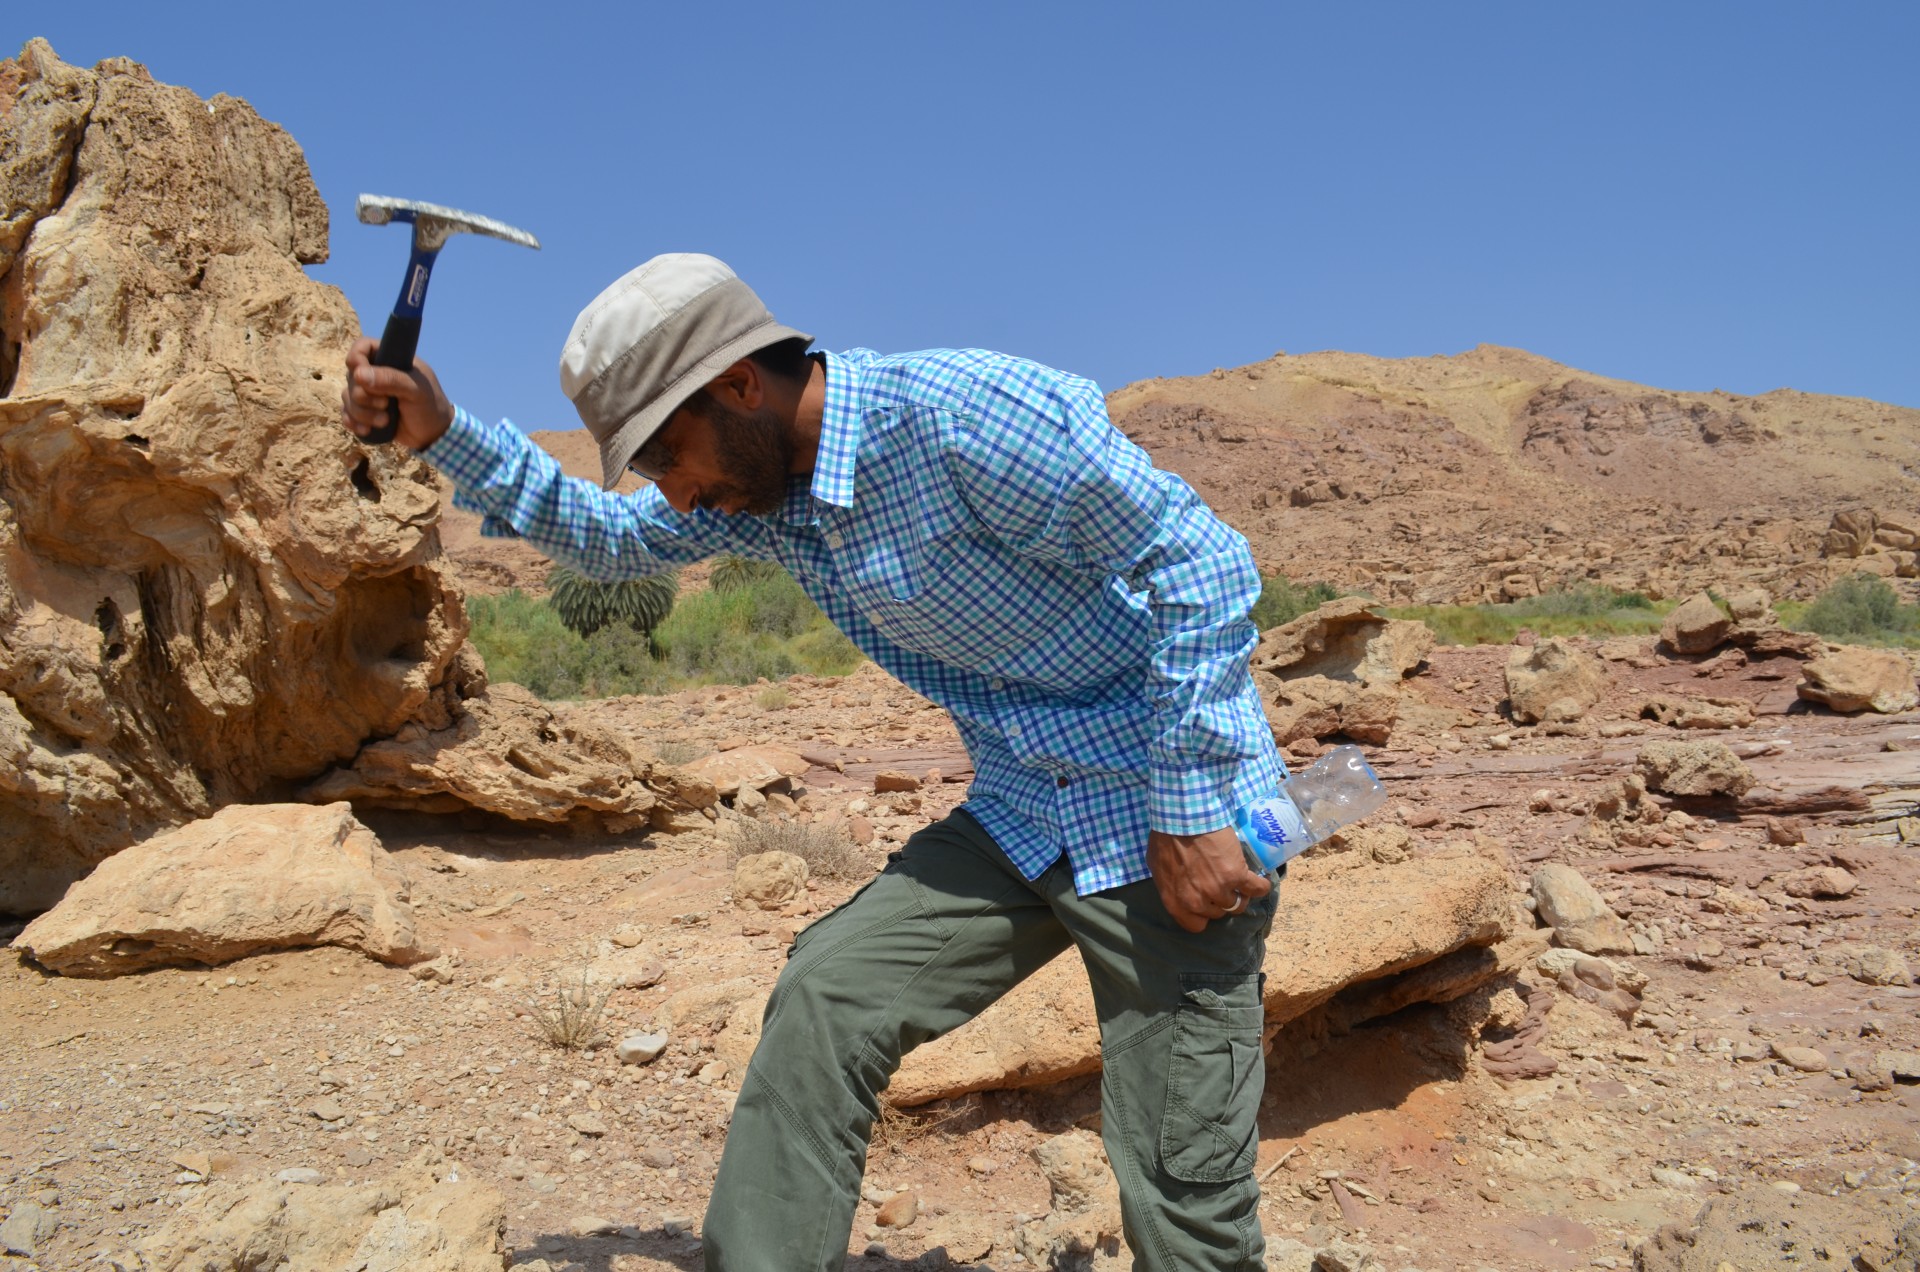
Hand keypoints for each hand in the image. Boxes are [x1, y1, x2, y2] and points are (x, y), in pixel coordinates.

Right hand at [339, 336, 454, 448]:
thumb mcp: (416, 391)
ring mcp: (369, 393)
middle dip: (363, 396)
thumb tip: (358, 374)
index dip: (356, 359)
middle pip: (351, 376)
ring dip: (362, 413)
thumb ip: (391, 380)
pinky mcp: (365, 411)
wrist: (433, 435)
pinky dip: (353, 423)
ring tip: (384, 421)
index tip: (360, 376)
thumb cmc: (430, 407)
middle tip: (385, 404)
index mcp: (391, 359)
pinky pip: (346, 413)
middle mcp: (377, 373)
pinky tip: (368, 430)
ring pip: (347, 396)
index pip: (362, 347)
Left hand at [1146, 827, 1272, 933]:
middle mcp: (1198, 902)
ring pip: (1237, 904)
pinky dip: (1261, 887)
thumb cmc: (1165, 837)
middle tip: (1221, 885)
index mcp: (1175, 902)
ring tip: (1240, 882)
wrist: (1184, 817)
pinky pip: (1256, 889)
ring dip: (1239, 894)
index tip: (1206, 903)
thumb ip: (1169, 883)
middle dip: (1219, 901)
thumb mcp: (1156, 865)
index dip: (1203, 915)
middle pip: (1218, 914)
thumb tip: (1178, 887)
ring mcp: (1218, 889)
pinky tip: (1260, 882)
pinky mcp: (1236, 875)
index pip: (1195, 926)